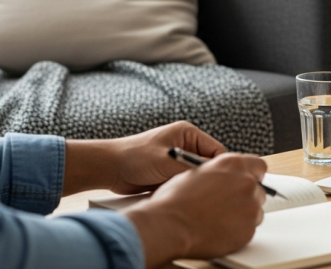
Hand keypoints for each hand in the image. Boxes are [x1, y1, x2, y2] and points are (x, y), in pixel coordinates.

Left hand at [63, 121, 226, 195]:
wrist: (110, 168)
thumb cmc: (135, 158)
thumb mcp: (167, 162)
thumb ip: (192, 168)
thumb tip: (214, 177)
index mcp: (188, 134)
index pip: (217, 151)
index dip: (220, 168)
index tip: (221, 184)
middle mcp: (186, 146)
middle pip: (209, 165)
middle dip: (207, 179)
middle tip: (205, 193)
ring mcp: (179, 160)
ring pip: (198, 177)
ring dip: (193, 186)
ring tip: (186, 194)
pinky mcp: (172, 174)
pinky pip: (186, 184)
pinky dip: (184, 191)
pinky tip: (178, 196)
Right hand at [123, 153, 266, 267]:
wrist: (170, 225)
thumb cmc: (175, 200)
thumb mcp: (196, 172)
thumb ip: (218, 172)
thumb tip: (223, 177)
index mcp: (233, 164)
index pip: (258, 166)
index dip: (250, 175)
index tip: (244, 182)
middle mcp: (246, 183)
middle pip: (257, 189)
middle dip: (245, 196)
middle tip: (226, 203)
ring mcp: (250, 208)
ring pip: (255, 210)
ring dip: (242, 213)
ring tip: (219, 218)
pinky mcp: (248, 231)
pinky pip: (249, 229)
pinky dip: (238, 230)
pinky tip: (219, 229)